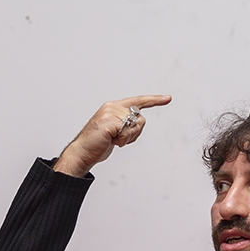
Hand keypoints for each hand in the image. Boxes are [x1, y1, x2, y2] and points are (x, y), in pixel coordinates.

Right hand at [52, 94, 171, 176]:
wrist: (82, 152)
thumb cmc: (98, 143)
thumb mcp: (116, 131)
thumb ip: (126, 123)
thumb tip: (139, 121)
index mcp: (114, 107)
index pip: (138, 101)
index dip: (154, 100)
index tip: (167, 98)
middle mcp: (112, 107)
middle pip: (140, 119)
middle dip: (134, 133)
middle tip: (118, 138)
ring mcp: (110, 113)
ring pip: (135, 125)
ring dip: (128, 137)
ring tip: (113, 139)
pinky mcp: (109, 122)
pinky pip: (127, 132)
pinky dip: (122, 140)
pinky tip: (111, 141)